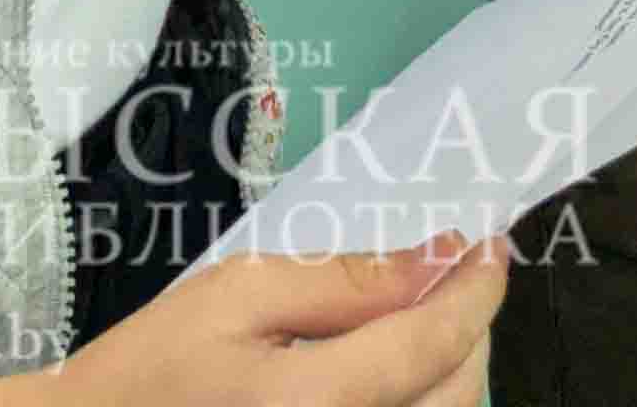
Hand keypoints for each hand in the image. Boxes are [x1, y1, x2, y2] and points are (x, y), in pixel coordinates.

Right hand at [0, 238, 500, 406]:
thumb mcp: (236, 295)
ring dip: (453, 372)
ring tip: (430, 319)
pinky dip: (421, 405)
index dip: (476, 289)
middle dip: (470, 327)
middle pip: (455, 393)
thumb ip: (344, 280)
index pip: (434, 344)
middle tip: (457, 274)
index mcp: (310, 405)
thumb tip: (438, 259)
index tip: (488, 245)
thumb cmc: (148, 371)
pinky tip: (398, 373)